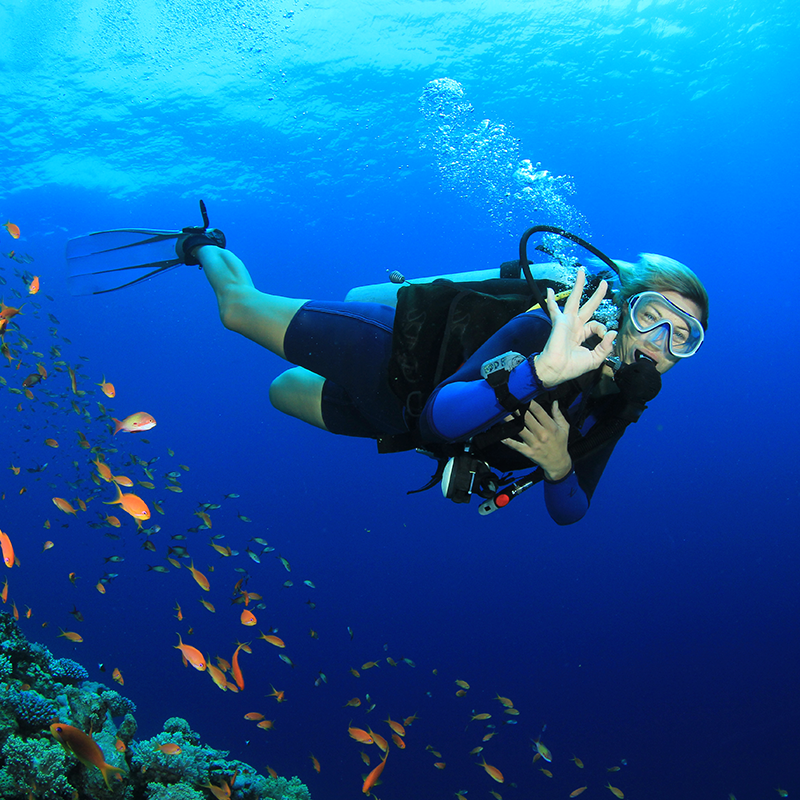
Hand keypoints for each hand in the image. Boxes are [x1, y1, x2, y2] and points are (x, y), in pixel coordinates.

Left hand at [502, 400, 571, 480]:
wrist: (558, 463)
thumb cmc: (561, 444)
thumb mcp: (564, 428)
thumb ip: (558, 414)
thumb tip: (554, 402)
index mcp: (551, 427)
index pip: (539, 411)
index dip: (529, 403)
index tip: (522, 395)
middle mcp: (542, 434)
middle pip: (527, 418)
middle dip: (517, 409)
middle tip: (508, 401)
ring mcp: (534, 443)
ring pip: (519, 429)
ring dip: (510, 421)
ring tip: (501, 413)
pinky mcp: (528, 452)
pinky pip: (516, 445)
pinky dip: (507, 440)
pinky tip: (500, 435)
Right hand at [533, 268, 616, 387]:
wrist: (556, 370)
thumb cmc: (572, 367)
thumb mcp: (595, 358)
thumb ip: (605, 346)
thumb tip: (612, 332)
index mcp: (582, 335)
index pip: (596, 326)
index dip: (603, 330)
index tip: (605, 337)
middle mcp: (575, 326)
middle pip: (588, 306)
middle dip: (597, 294)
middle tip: (604, 283)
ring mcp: (567, 322)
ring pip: (574, 300)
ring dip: (578, 285)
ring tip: (582, 272)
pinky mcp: (560, 322)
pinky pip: (554, 308)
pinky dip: (551, 300)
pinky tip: (549, 290)